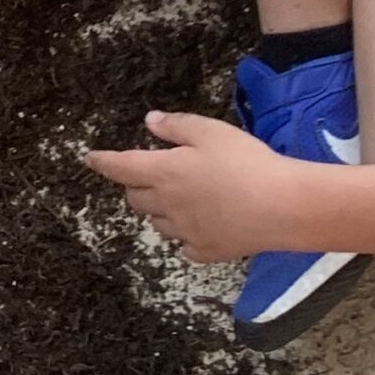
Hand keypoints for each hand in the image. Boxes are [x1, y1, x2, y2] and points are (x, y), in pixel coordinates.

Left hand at [83, 110, 315, 260]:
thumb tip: (149, 122)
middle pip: (135, 199)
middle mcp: (167, 206)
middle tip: (149, 177)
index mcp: (163, 173)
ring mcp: (185, 232)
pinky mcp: (207, 252)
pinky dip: (186, 237)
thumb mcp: (211, 132)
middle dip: (135, 186)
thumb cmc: (246, 162)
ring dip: (160, 211)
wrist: (283, 207)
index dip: (103, 162)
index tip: (91, 159)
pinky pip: (186, 246)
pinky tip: (201, 228)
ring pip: (158, 224)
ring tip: (178, 200)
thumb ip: (176, 126)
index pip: (120, 167)